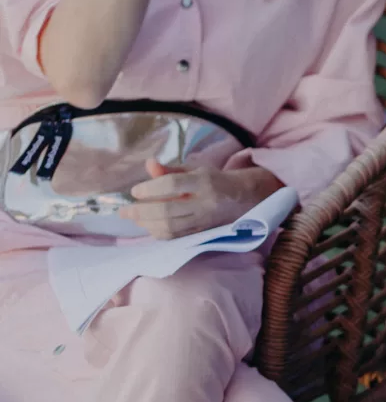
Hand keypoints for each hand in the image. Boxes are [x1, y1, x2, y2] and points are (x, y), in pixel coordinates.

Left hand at [122, 160, 281, 239]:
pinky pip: (176, 237)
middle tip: (123, 211)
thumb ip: (170, 170)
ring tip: (133, 218)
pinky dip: (158, 232)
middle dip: (141, 212)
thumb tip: (148, 164)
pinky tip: (148, 226)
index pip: (173, 185)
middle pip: (168, 210)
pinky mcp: (203, 232)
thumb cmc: (215, 180)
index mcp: (205, 181)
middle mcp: (206, 202)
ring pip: (170, 227)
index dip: (150, 188)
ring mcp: (205, 220)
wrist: (246, 198)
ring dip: (147, 224)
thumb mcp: (195, 169)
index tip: (135, 191)